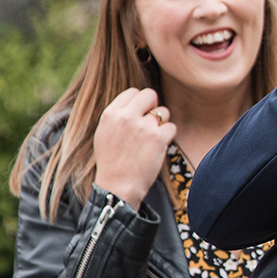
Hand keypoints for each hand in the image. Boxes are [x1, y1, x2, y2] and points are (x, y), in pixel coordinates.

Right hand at [93, 87, 174, 208]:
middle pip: (150, 95)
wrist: (118, 186)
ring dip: (161, 123)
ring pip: (164, 112)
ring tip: (150, 139)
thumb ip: (119, 115)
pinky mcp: (158, 138)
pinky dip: (168, 137)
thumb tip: (135, 101)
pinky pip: (171, 127)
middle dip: (153, 106)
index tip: (139, 114)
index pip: (132, 92)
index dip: (139, 102)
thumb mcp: (104, 133)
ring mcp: (143, 126)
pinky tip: (157, 147)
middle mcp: (126, 117)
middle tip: (150, 123)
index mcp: (110, 114)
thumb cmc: (112, 161)